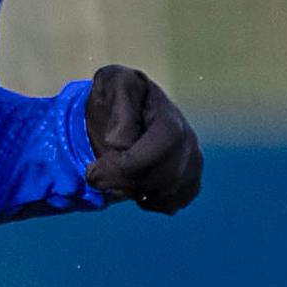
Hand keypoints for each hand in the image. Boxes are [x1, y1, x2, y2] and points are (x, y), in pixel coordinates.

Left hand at [84, 65, 201, 212]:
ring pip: (171, 192)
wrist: (120, 111)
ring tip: (114, 180)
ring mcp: (192, 160)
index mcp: (168, 113)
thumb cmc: (113, 97)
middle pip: (168, 175)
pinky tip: (134, 188)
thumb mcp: (110, 84)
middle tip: (96, 179)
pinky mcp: (190, 179)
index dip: (128, 165)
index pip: (164, 144)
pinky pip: (176, 201)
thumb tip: (120, 142)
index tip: (94, 171)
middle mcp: (188, 137)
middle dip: (125, 183)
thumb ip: (118, 105)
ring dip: (135, 192)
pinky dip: (151, 201)